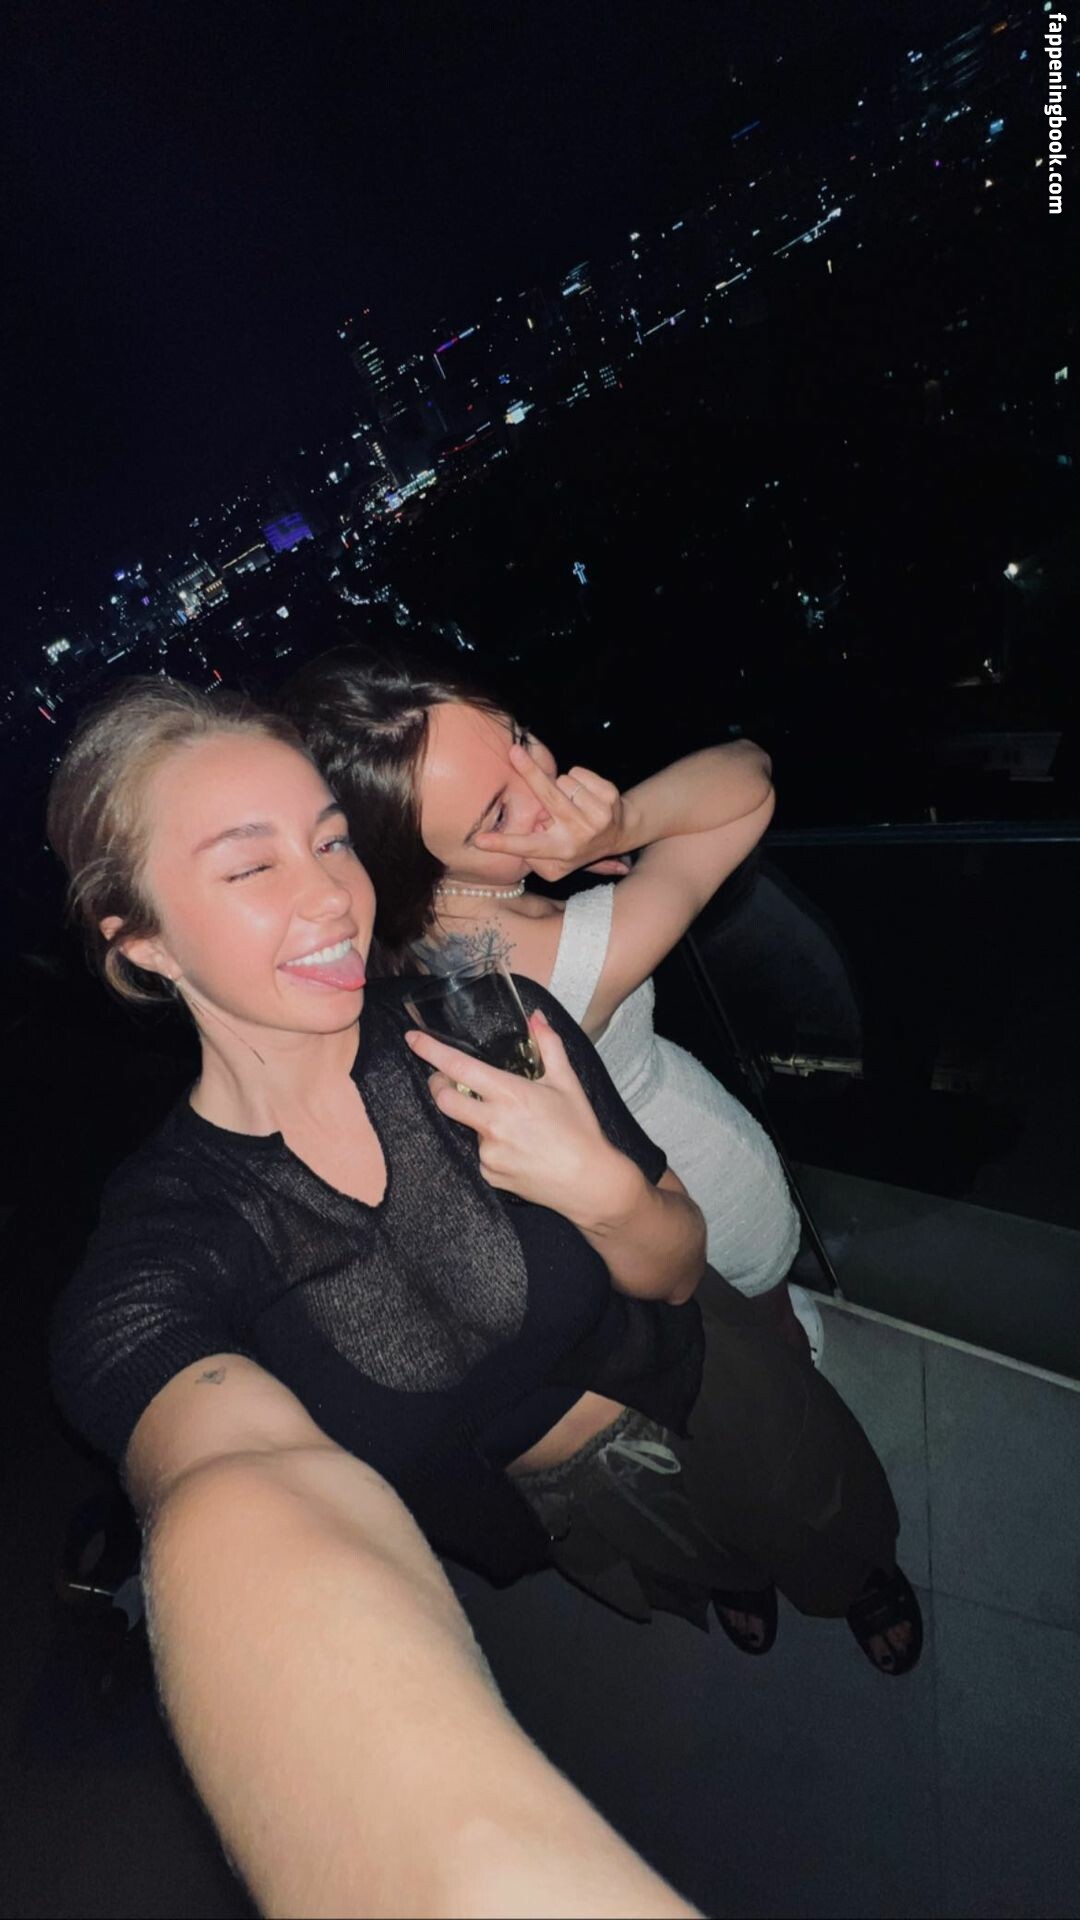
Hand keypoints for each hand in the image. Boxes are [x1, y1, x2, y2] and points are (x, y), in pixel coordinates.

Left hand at [404, 1008, 631, 1220]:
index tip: (412, 1039)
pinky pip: (481, 1153)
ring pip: (468, 1127)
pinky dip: (493, 1146)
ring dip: (479, 1120)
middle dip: (439, 1086)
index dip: (431, 1051)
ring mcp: (488, 1152)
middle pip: (443, 1099)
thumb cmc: (581, 1130)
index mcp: (510, 1094)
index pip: (458, 1067)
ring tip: (515, 1127)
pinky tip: (519, 1150)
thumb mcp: (567, 1082)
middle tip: (449, 1081)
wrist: (590, 1183)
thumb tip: (536, 1017)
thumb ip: (548, 1045)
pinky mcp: (489, 1174)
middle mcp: (493, 1123)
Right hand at [472, 744, 630, 882]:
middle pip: (548, 795)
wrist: (619, 832)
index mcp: (561, 851)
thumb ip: (533, 854)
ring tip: (570, 802)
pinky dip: (577, 779)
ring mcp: (597, 815)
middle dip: (528, 771)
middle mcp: (579, 835)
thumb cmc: (575, 844)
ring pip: (562, 781)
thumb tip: (517, 838)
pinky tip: (583, 794)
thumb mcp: (554, 862)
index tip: (479, 840)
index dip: (501, 844)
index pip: (526, 847)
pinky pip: (578, 773)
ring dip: (561, 786)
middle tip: (514, 751)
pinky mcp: (609, 796)